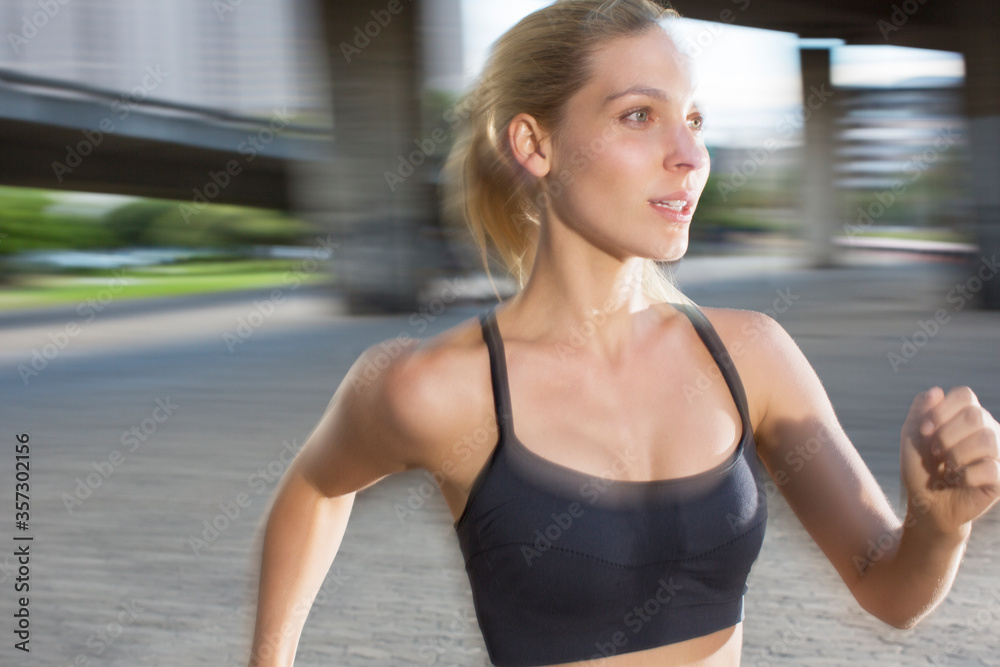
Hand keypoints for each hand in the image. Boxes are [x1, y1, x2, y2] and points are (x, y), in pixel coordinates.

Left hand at [900, 386, 999, 533]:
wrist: (926, 503)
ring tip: (947, 467)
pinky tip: (959, 480)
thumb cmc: (921, 467)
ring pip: (987, 440)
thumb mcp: (912, 435)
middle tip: (936, 452)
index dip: (941, 411)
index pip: (965, 394)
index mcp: (966, 416)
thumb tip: (937, 391)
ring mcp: (997, 454)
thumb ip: (921, 410)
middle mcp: (987, 430)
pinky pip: (990, 468)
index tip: (925, 430)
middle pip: (976, 415)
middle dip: (946, 435)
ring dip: (956, 455)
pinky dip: (965, 475)